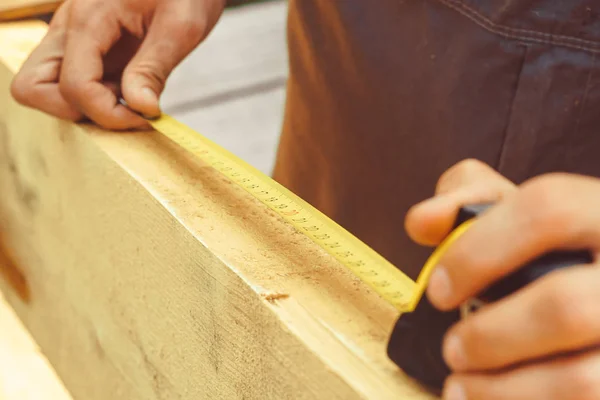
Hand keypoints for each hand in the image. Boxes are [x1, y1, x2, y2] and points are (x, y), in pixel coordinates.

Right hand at [10, 0, 225, 129]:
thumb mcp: (182, 26)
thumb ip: (154, 68)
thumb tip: (139, 108)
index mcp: (89, 18)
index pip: (74, 86)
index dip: (108, 114)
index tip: (144, 117)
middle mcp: (68, 27)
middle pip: (32, 87)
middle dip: (78, 111)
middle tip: (124, 109)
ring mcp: (69, 38)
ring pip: (42, 87)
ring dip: (82, 105)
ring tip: (127, 98)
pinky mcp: (81, 47)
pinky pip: (67, 81)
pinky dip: (92, 97)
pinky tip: (128, 89)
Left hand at [408, 160, 599, 398]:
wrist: (597, 289)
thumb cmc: (553, 245)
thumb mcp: (518, 207)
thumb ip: (465, 200)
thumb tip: (423, 222)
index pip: (548, 211)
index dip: (478, 251)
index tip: (437, 289)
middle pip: (566, 307)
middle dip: (490, 336)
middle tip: (453, 348)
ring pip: (583, 379)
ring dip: (506, 391)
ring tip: (462, 387)